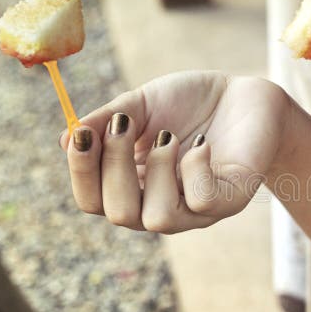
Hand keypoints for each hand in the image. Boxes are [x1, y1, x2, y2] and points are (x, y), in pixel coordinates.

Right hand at [60, 70, 290, 232]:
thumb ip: (105, 121)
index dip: (81, 172)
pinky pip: (202, 202)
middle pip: (119, 214)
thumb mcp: (139, 105)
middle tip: (125, 126)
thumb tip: (66, 139)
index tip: (81, 134)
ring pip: (159, 218)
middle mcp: (161, 204)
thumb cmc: (191, 102)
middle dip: (114, 166)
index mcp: (132, 185)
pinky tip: (202, 144)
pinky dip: (195, 170)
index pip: (92, 201)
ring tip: (171, 137)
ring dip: (158, 170)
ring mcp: (197, 208)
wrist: (245, 93)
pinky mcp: (231, 199)